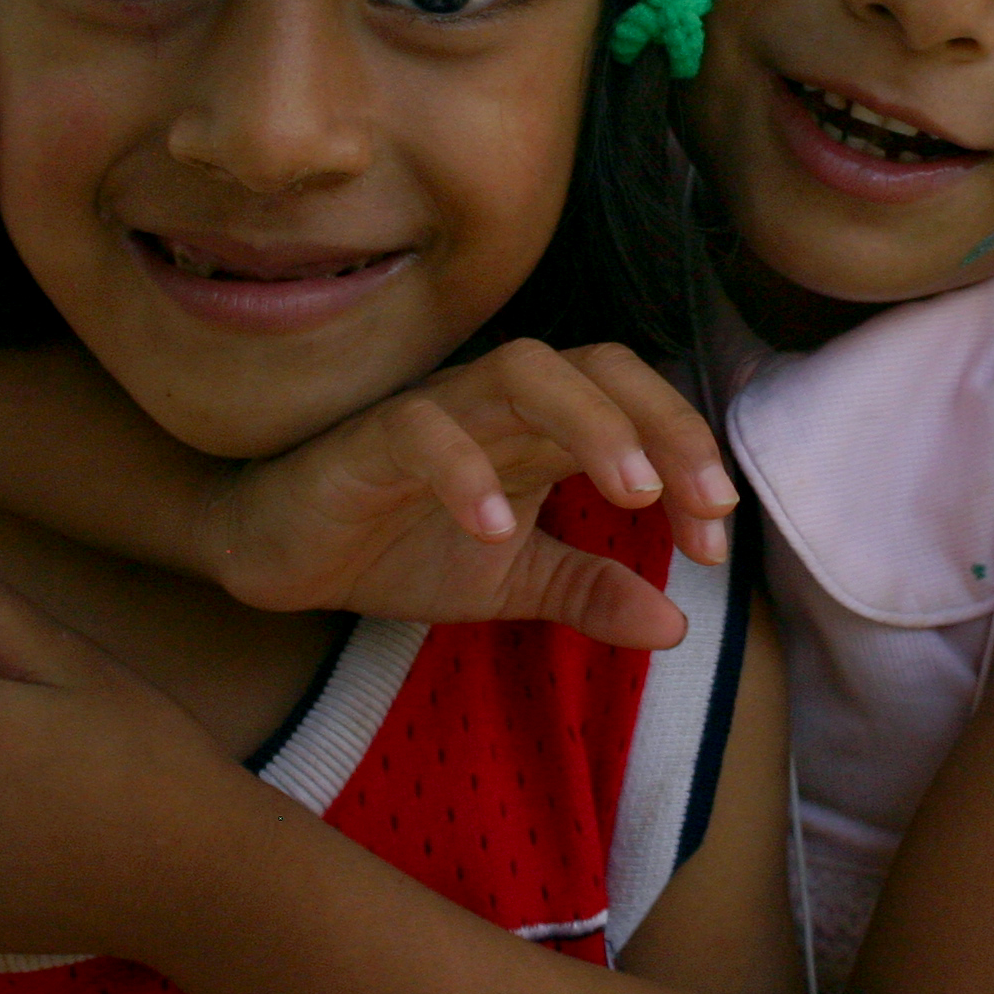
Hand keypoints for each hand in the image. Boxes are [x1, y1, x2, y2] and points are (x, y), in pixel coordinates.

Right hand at [204, 339, 735, 650]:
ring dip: (592, 426)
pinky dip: (467, 472)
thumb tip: (677, 629)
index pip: (636, 403)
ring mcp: (435, 411)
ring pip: (523, 371)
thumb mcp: (510, 582)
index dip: (688, 454)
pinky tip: (500, 530)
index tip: (715, 542)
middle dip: (664, 426)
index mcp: (541, 429)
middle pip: (597, 364)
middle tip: (704, 506)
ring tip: (634, 496)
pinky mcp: (368, 440)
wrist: (278, 553)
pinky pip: (422, 430)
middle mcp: (498, 404)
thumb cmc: (396, 545)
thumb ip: (589, 591)